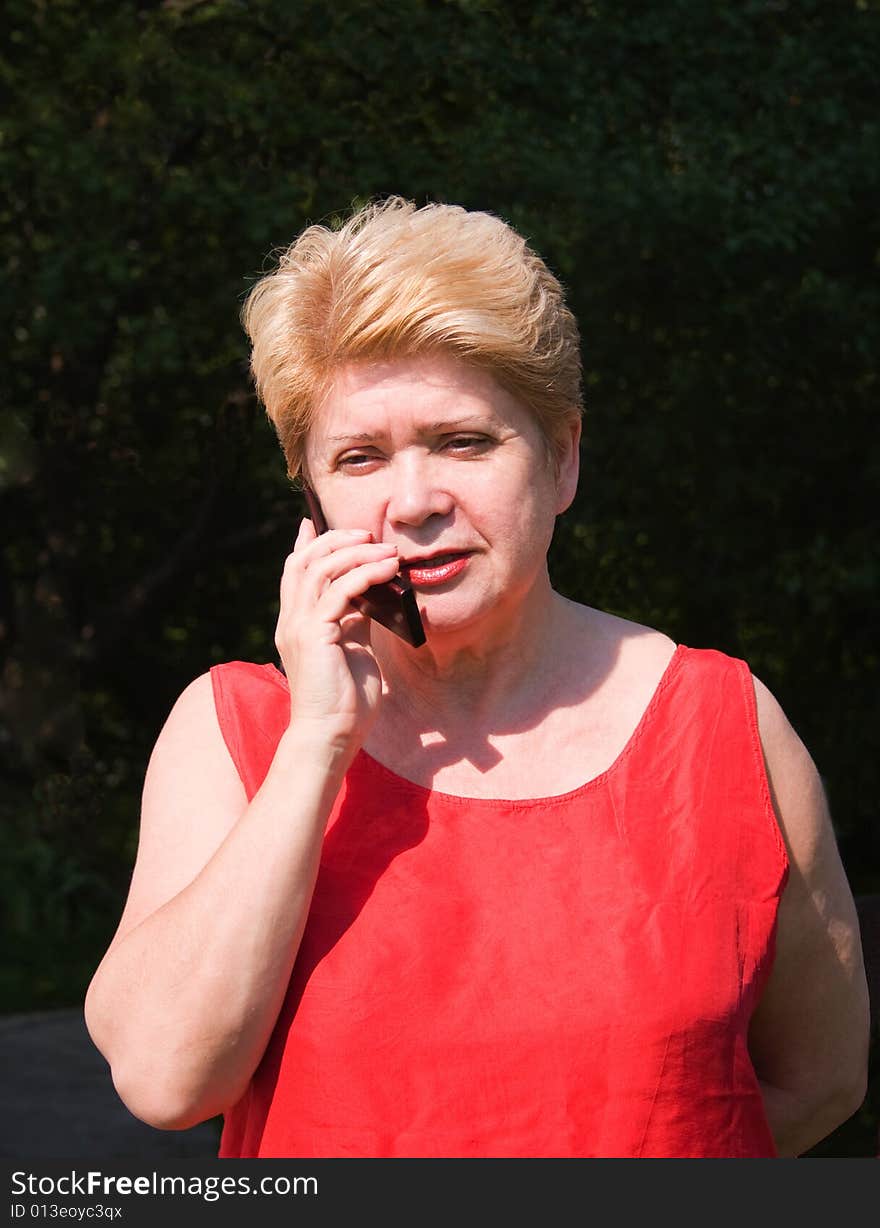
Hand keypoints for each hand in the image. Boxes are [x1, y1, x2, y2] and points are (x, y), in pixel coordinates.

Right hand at [274, 517, 399, 747]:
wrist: (332, 736)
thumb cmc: (347, 701)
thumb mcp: (354, 650)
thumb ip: (356, 621)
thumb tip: (371, 597)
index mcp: (297, 624)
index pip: (294, 572)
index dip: (305, 544)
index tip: (314, 522)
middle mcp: (291, 621)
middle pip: (303, 562)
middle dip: (335, 541)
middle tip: (367, 534)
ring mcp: (298, 627)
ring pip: (319, 570)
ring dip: (354, 553)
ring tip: (385, 549)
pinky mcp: (313, 635)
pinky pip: (338, 592)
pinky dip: (364, 575)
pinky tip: (387, 570)